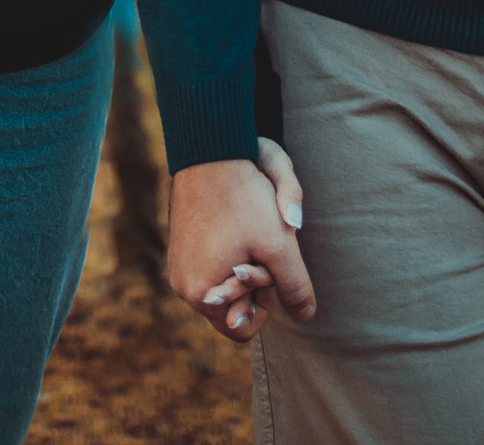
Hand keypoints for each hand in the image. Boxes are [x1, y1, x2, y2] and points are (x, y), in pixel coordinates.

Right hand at [166, 144, 314, 341]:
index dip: (263, 305)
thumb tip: (306, 315)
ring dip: (241, 268)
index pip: (241, 329)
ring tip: (248, 234)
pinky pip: (206, 267)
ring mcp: (177, 265)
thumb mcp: (280, 245)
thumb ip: (296, 287)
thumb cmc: (245, 199)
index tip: (268, 270)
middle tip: (262, 248)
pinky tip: (233, 225)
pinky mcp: (178, 246)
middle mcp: (182, 285)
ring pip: (221, 285)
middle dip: (252, 285)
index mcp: (202, 293)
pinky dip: (225, 255)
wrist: (209, 153)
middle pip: (231, 307)